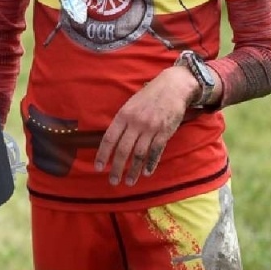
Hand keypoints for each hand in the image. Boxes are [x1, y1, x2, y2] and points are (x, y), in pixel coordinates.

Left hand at [92, 67, 195, 186]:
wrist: (172, 87)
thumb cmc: (148, 96)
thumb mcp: (130, 104)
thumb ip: (122, 122)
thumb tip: (112, 141)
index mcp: (123, 115)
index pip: (109, 138)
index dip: (103, 154)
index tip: (99, 167)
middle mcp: (135, 123)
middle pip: (123, 150)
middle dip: (117, 168)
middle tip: (113, 181)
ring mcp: (151, 128)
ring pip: (139, 154)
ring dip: (133, 171)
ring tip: (129, 182)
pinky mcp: (164, 132)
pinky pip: (156, 152)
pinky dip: (151, 164)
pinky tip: (146, 173)